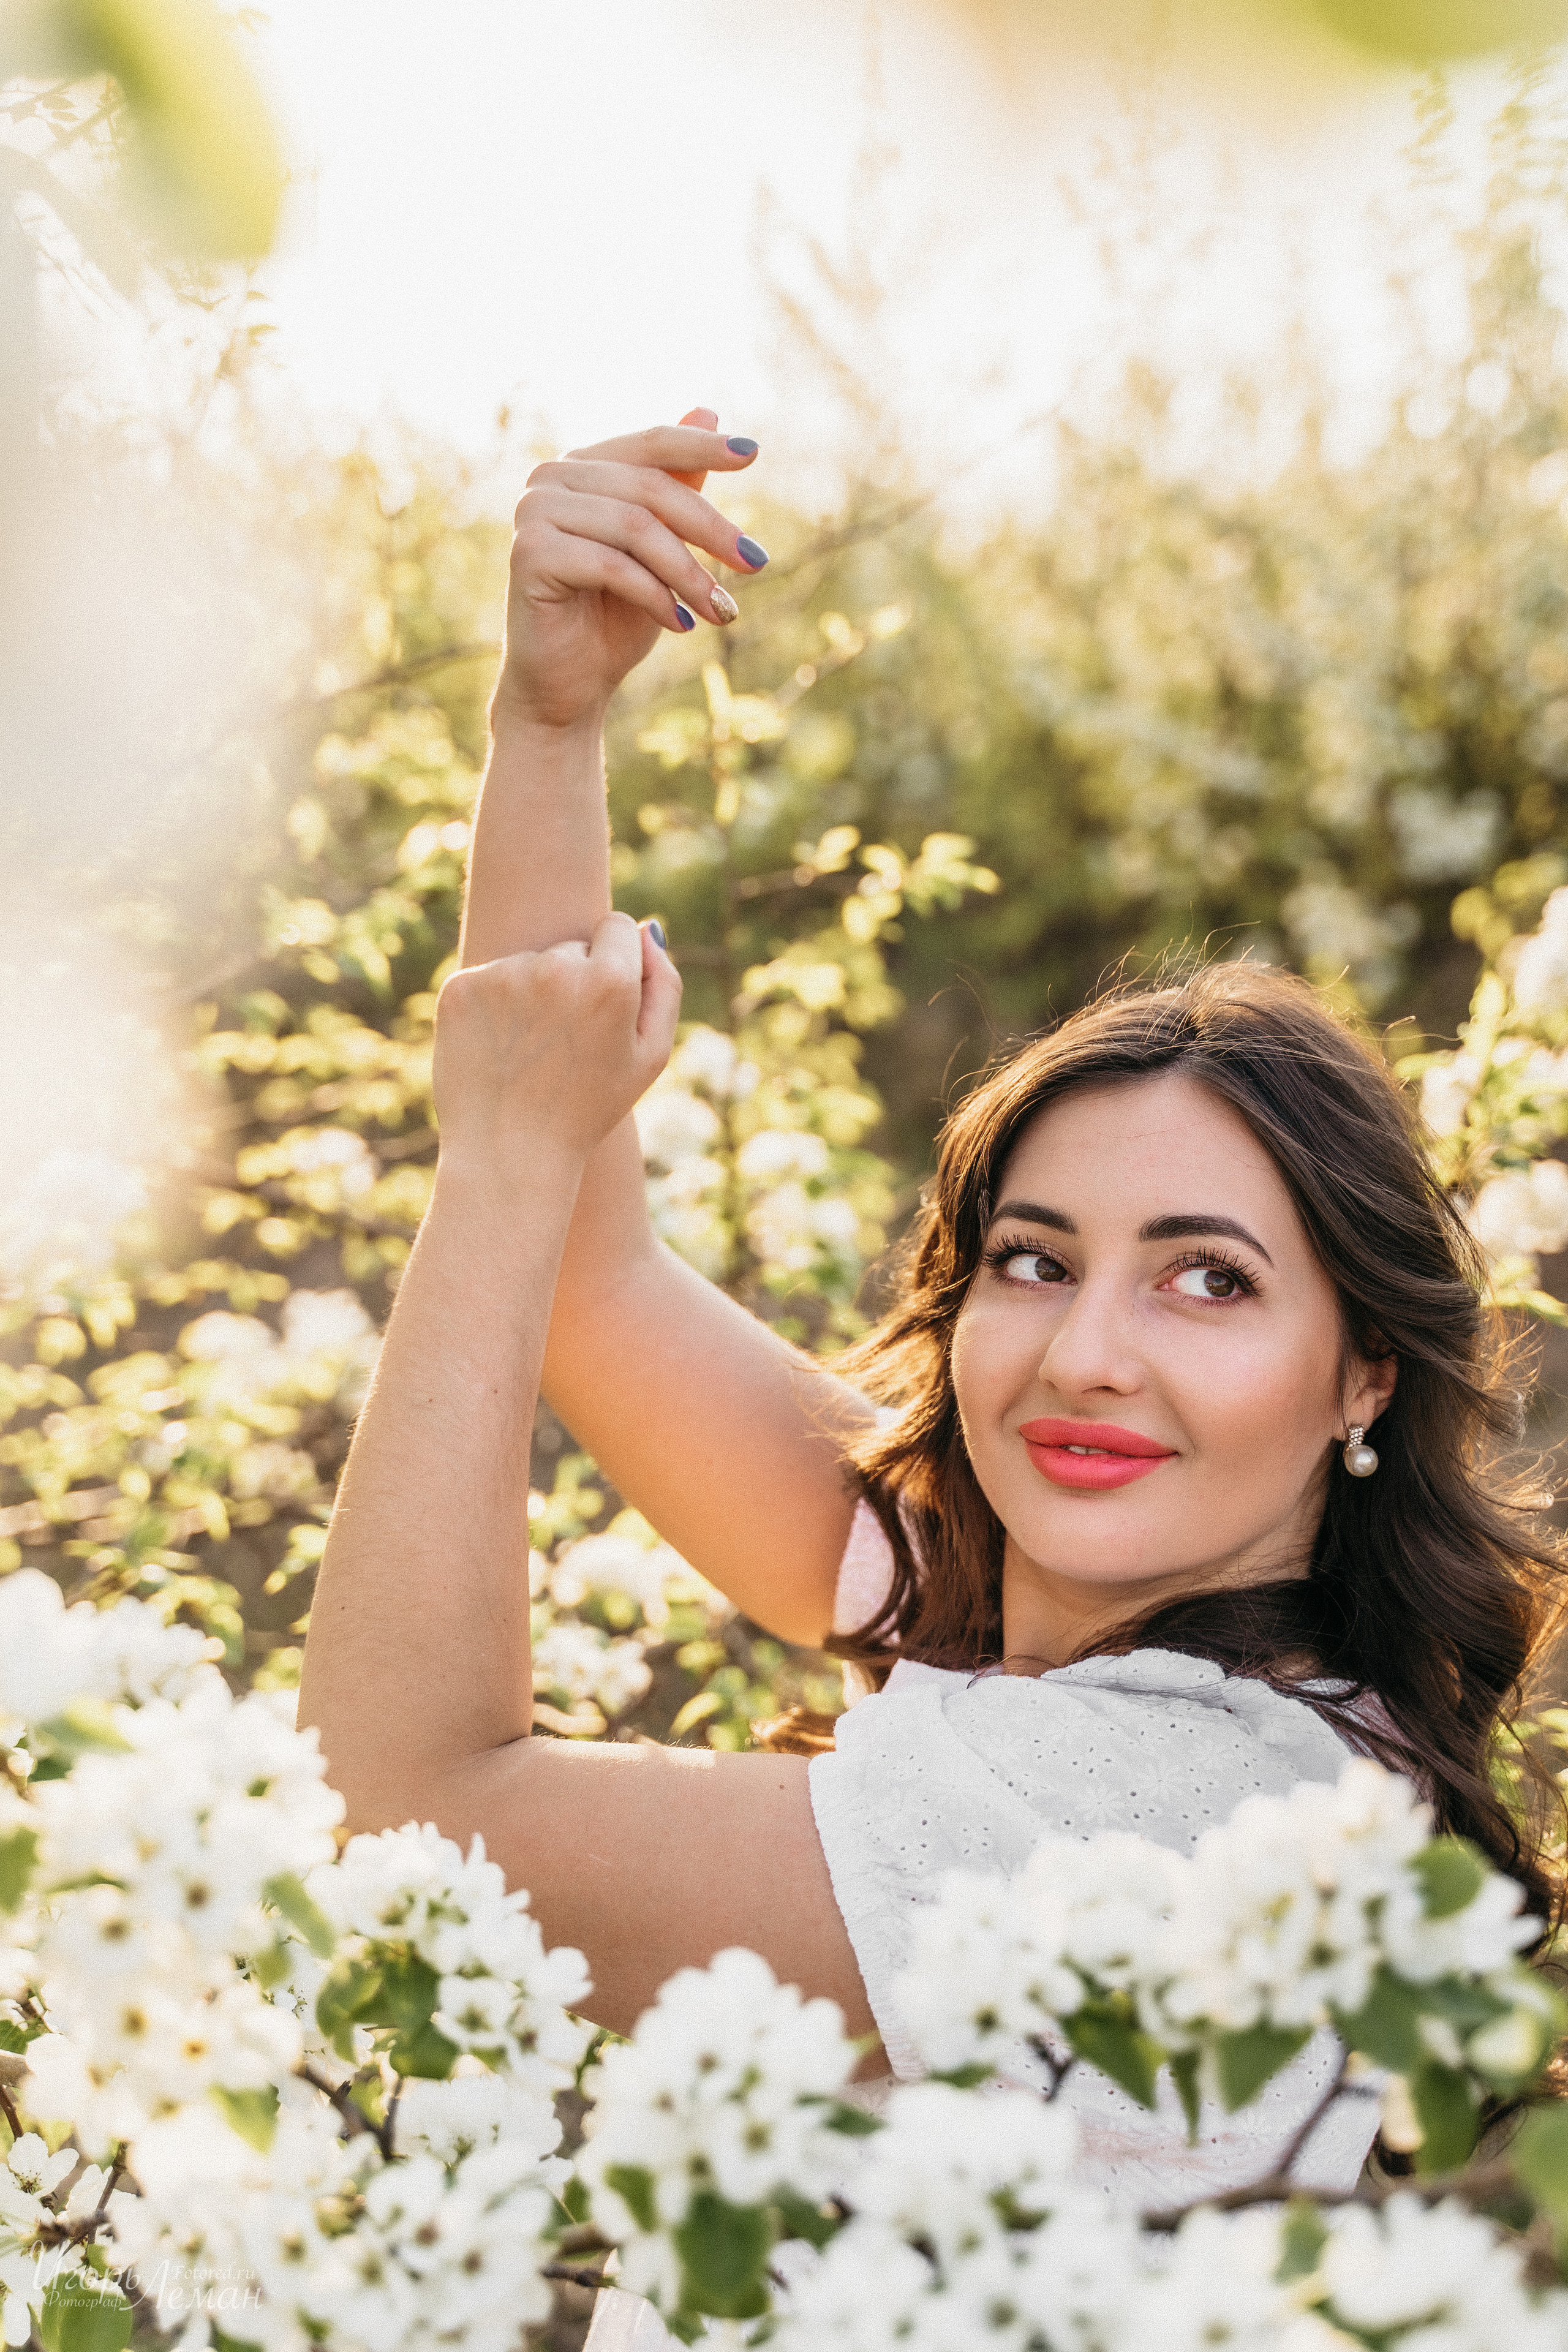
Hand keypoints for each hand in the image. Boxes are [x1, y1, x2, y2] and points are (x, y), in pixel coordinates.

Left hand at [433, 914, 681, 1180]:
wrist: (509, 1155)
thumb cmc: (588, 1109)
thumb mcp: (650, 1056)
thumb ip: (665, 987)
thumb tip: (647, 930)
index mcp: (609, 981)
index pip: (617, 926)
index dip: (614, 966)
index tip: (602, 1006)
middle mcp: (555, 967)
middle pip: (571, 946)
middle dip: (573, 982)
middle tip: (564, 1046)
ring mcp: (502, 975)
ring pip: (527, 963)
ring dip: (530, 996)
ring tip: (530, 1054)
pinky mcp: (460, 989)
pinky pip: (486, 979)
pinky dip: (492, 1009)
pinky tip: (499, 1051)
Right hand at [494, 406, 765, 733]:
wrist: (570, 685)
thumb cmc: (616, 617)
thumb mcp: (662, 548)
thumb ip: (678, 486)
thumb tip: (707, 409)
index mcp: (583, 468)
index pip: (651, 444)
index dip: (702, 446)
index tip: (753, 453)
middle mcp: (551, 479)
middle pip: (650, 488)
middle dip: (711, 530)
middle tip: (756, 564)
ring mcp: (533, 512)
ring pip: (635, 527)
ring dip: (689, 574)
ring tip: (721, 612)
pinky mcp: (528, 553)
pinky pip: (611, 564)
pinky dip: (655, 596)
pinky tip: (682, 625)